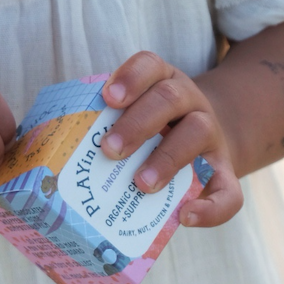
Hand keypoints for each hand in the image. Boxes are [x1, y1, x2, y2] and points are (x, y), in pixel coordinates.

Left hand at [100, 51, 242, 227]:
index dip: (131, 77)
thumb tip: (54, 149)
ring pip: (198, 132)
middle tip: (109, 149)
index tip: (109, 97)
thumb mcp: (134, 112)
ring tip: (141, 183)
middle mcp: (189, 101)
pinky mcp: (225, 170)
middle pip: (169, 99)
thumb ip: (104, 121)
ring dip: (166, 158)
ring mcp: (211, 133)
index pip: (150, 66)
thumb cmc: (151, 130)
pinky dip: (212, 207)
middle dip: (137, 123)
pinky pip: (229, 189)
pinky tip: (187, 217)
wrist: (204, 143)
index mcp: (163, 82)